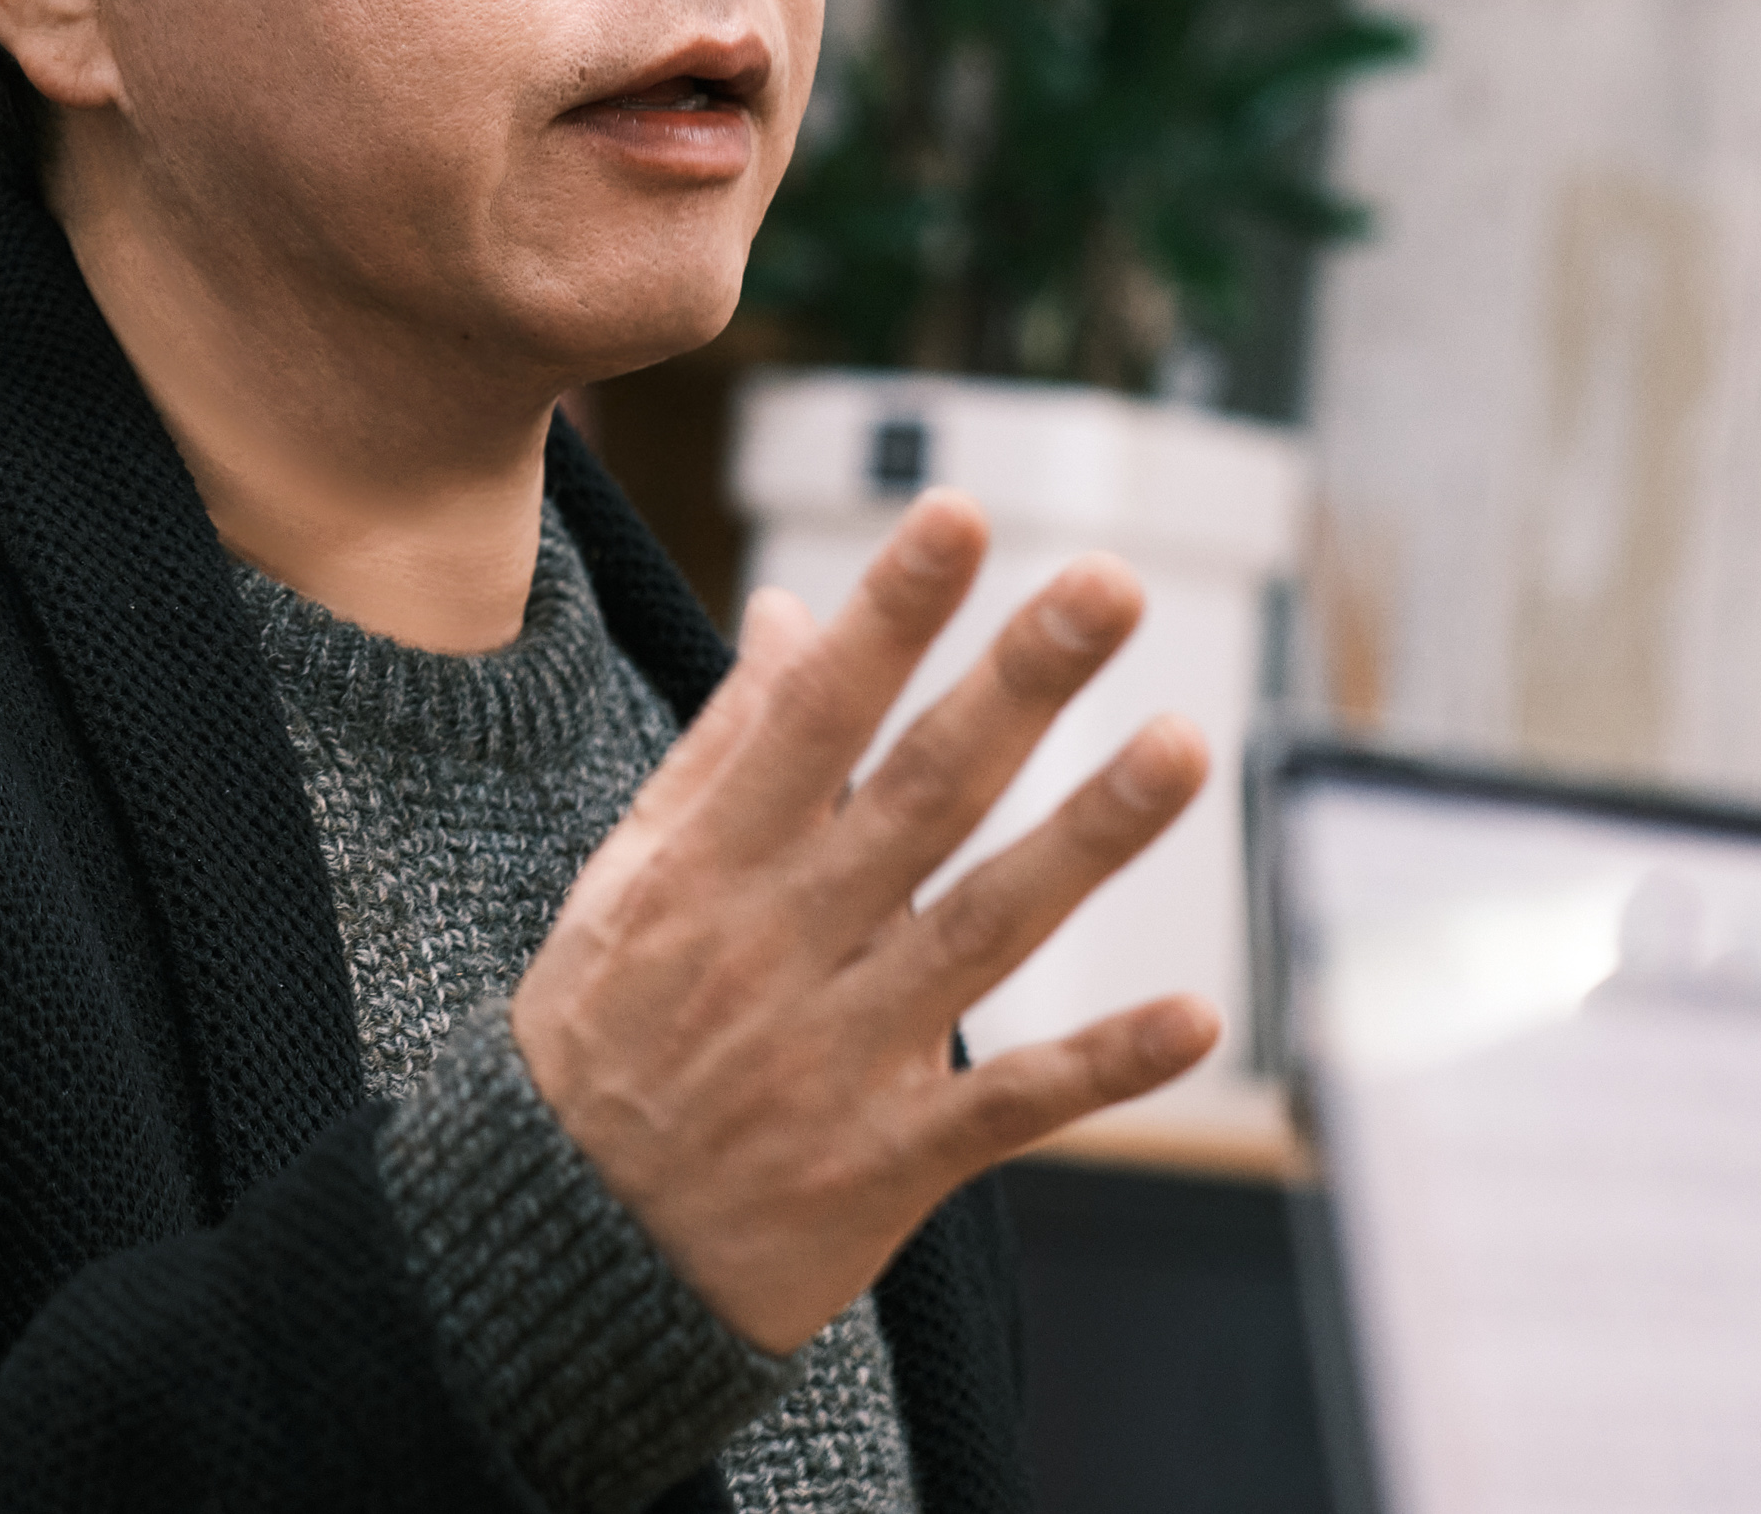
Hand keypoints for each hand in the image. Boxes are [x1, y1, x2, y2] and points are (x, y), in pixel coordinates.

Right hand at [508, 488, 1218, 1355]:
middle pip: (919, 795)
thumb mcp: (627, 880)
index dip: (889, 615)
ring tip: (1185, 744)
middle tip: (1109, 583)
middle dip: (1016, 682)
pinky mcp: (886, 1161)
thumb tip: (795, 617)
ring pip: (983, 928)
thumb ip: (723, 751)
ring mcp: (836, 1052)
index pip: (811, 714)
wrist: (564, 1246)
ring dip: (1090, 837)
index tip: (958, 514)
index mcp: (707, 865)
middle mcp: (776, 943)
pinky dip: (1102, 1063)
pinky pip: (1008, 1105)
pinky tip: (1196, 1014)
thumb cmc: (601, 1036)